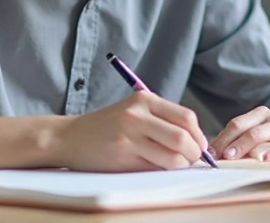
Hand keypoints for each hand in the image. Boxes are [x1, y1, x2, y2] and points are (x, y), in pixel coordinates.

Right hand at [54, 91, 208, 171]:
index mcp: (144, 99)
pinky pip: (155, 168)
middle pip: (183, 137)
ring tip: (177, 165)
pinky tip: (159, 168)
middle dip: (195, 153)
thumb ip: (161, 120)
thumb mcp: (133, 111)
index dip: (199, 135)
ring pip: (172, 157)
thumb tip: (195, 142)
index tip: (200, 146)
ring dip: (181, 165)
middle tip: (193, 160)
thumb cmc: (107, 127)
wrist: (69, 137)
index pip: (186, 117)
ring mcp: (129, 136)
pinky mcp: (122, 156)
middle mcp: (137, 115)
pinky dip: (163, 171)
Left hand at [209, 105, 269, 161]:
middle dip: (227, 141)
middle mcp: (268, 117)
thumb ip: (240, 145)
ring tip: (232, 157)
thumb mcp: (259, 139)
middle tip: (217, 155)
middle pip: (242, 127)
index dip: (220, 139)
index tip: (208, 153)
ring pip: (259, 133)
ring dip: (243, 145)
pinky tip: (264, 159)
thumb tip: (214, 157)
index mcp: (256, 116)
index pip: (234, 125)